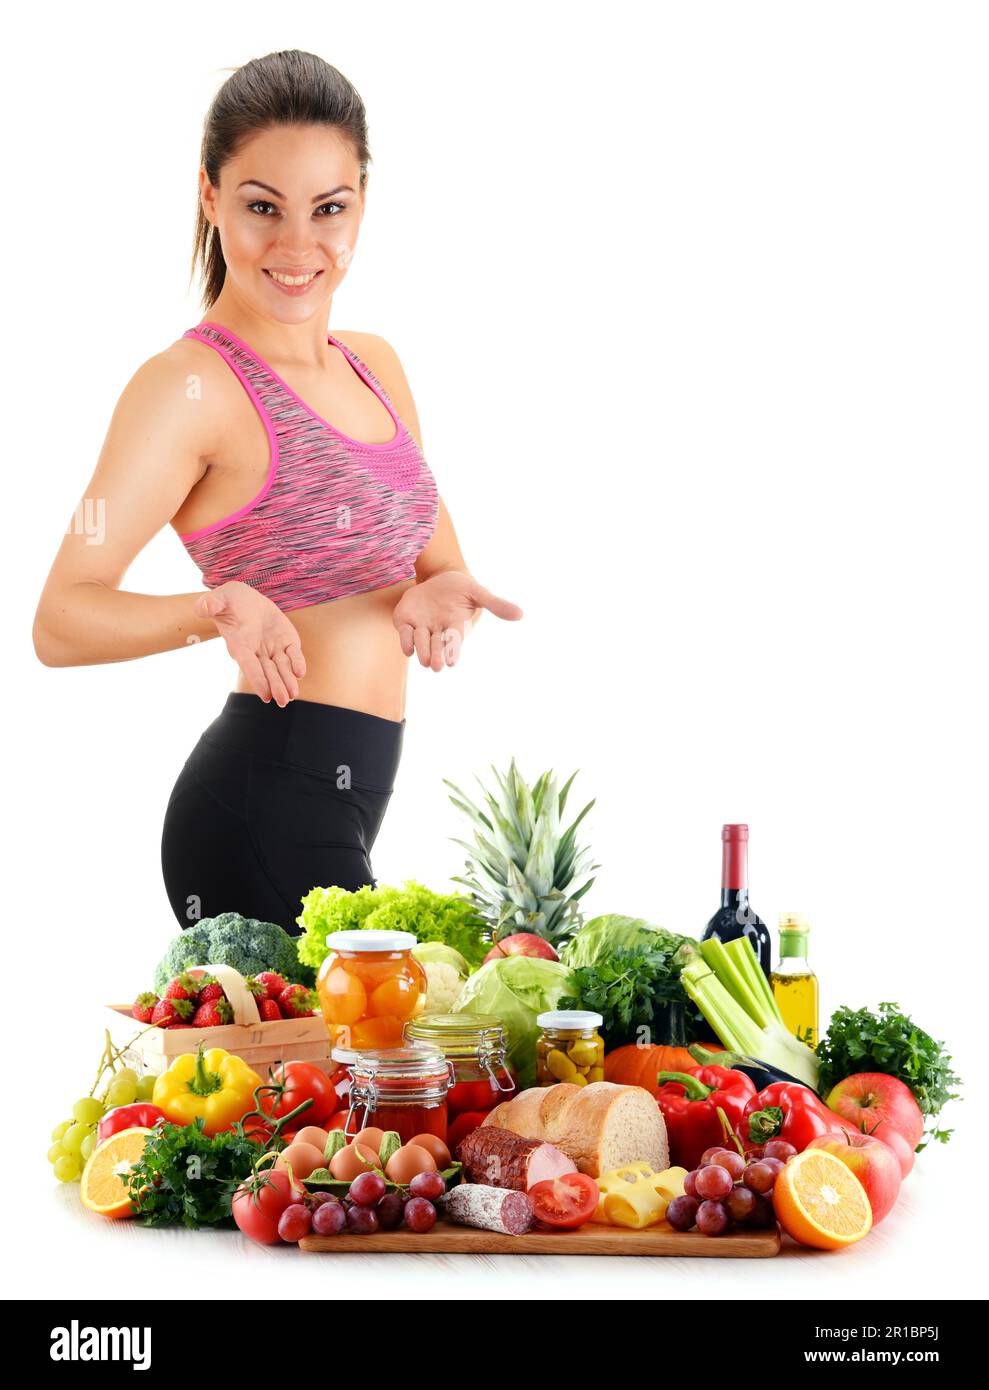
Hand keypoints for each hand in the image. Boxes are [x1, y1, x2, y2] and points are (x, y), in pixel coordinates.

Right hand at [195, 581, 306, 705]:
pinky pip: (293, 654)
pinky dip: (297, 663)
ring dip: (288, 681)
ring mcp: (272, 648)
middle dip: (276, 686)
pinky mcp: (286, 641)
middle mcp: (256, 651)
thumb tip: (204, 608)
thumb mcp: (219, 598)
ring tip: (292, 696)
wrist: (246, 600)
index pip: (249, 665)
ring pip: (281, 668)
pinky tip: (300, 673)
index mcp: (239, 645)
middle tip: (283, 702)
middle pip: (267, 671)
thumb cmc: (228, 600)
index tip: (265, 695)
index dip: (257, 679)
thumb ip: (210, 604)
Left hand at [392, 570, 522, 670]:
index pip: (455, 640)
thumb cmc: (461, 588)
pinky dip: (406, 641)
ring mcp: (421, 626)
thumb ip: (496, 605)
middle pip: (437, 645)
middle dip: (436, 655)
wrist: (437, 578)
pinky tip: (408, 649)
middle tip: (437, 666)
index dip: (453, 650)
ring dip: (422, 651)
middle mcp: (438, 630)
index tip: (452, 661)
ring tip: (424, 661)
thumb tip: (520, 614)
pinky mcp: (406, 620)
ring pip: (421, 642)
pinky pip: (405, 633)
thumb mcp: (478, 593)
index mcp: (455, 625)